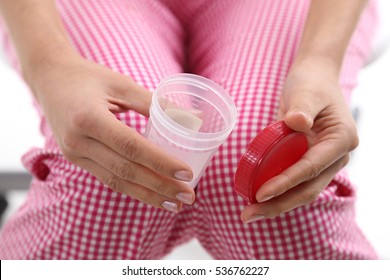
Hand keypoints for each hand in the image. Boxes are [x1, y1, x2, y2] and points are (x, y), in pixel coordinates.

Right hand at [28, 53, 194, 212]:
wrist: (49, 79)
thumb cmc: (88, 77)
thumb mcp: (121, 84)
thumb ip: (153, 102)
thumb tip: (192, 118)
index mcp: (89, 118)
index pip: (131, 147)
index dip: (160, 162)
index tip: (186, 174)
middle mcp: (78, 141)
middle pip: (126, 171)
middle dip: (160, 187)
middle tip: (188, 197)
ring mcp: (74, 154)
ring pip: (116, 182)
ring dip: (148, 196)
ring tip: (174, 205)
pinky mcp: (77, 160)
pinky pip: (108, 179)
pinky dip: (132, 189)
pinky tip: (152, 195)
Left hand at [241, 59, 358, 221]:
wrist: (313, 80)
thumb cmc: (311, 83)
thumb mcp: (306, 91)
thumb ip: (303, 107)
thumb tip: (297, 123)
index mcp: (340, 140)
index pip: (310, 168)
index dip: (286, 182)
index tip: (261, 193)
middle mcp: (335, 157)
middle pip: (307, 189)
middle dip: (278, 204)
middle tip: (248, 215)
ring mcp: (323, 162)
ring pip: (301, 191)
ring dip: (276, 204)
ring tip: (249, 213)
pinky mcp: (309, 162)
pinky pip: (294, 183)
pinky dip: (277, 192)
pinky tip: (256, 199)